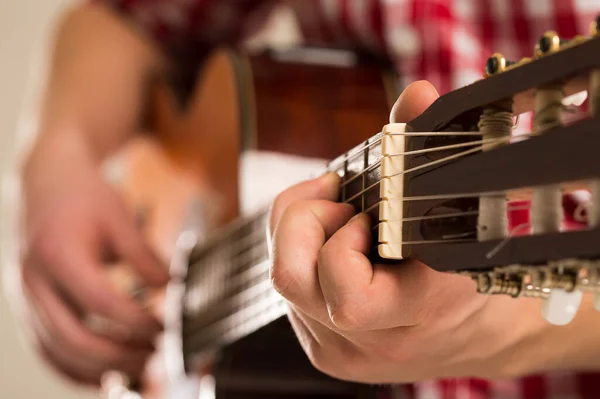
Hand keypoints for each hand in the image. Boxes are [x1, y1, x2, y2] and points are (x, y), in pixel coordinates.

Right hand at [18, 132, 168, 385]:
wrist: (50, 184)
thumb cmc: (86, 198)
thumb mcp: (121, 219)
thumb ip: (146, 257)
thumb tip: (173, 289)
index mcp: (59, 253)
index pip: (100, 301)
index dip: (136, 321)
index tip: (165, 329)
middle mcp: (35, 281)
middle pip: (74, 337)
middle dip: (119, 354)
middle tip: (155, 356)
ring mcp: (26, 297)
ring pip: (58, 351)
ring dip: (100, 367)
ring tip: (140, 365)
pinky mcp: (29, 307)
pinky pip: (47, 350)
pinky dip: (76, 367)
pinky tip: (107, 371)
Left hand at [267, 81, 550, 382]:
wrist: (471, 334)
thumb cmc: (468, 264)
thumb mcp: (465, 211)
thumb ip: (434, 149)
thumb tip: (416, 95)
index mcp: (419, 312)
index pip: (350, 295)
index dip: (343, 242)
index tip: (367, 213)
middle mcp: (372, 341)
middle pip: (290, 281)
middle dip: (303, 220)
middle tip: (337, 200)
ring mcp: (341, 351)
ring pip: (282, 280)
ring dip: (299, 230)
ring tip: (336, 210)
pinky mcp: (323, 351)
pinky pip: (289, 290)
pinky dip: (300, 251)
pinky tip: (331, 238)